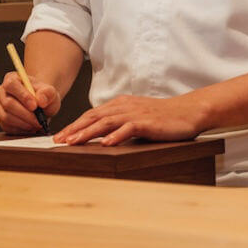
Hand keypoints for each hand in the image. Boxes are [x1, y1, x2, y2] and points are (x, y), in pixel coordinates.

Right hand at [0, 72, 60, 133]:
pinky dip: (20, 130)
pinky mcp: (1, 119)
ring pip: (6, 117)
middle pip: (7, 103)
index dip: (22, 96)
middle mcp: (2, 91)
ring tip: (36, 124)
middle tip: (38, 120)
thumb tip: (40, 100)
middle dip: (25, 114)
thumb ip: (48, 93)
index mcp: (11, 79)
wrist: (41, 107)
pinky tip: (30, 127)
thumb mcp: (50, 92)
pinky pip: (7, 127)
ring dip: (23, 123)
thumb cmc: (43, 96)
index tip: (35, 106)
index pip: (11, 85)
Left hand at [52, 94, 206, 145]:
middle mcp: (124, 106)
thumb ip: (119, 123)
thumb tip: (101, 137)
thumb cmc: (163, 117)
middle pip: (93, 117)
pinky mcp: (148, 122)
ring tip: (74, 142)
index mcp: (119, 105)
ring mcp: (135, 113)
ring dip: (88, 132)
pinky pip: (129, 128)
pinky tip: (106, 143)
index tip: (60, 136)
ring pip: (106, 122)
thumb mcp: (136, 117)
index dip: (74, 125)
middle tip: (58, 141)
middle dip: (74, 129)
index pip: (91, 115)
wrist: (188, 111)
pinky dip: (116, 135)